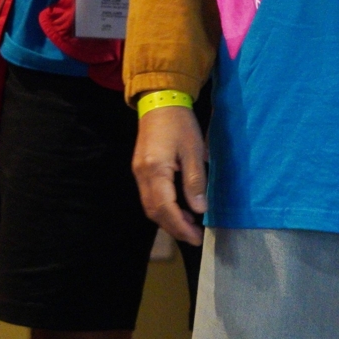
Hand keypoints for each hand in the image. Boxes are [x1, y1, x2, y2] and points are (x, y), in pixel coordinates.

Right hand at [133, 104, 209, 244]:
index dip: (180, 226)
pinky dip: (164, 208)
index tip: (196, 237)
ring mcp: (138, 173)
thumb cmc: (180, 124)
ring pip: (150, 206)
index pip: (165, 208)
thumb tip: (199, 209)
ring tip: (190, 225)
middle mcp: (142, 175)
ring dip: (168, 220)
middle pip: (154, 211)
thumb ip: (195, 181)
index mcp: (155, 170)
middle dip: (174, 228)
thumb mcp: (193, 150)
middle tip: (194, 237)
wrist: (160, 101)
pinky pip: (150, 197)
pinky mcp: (141, 170)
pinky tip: (180, 209)